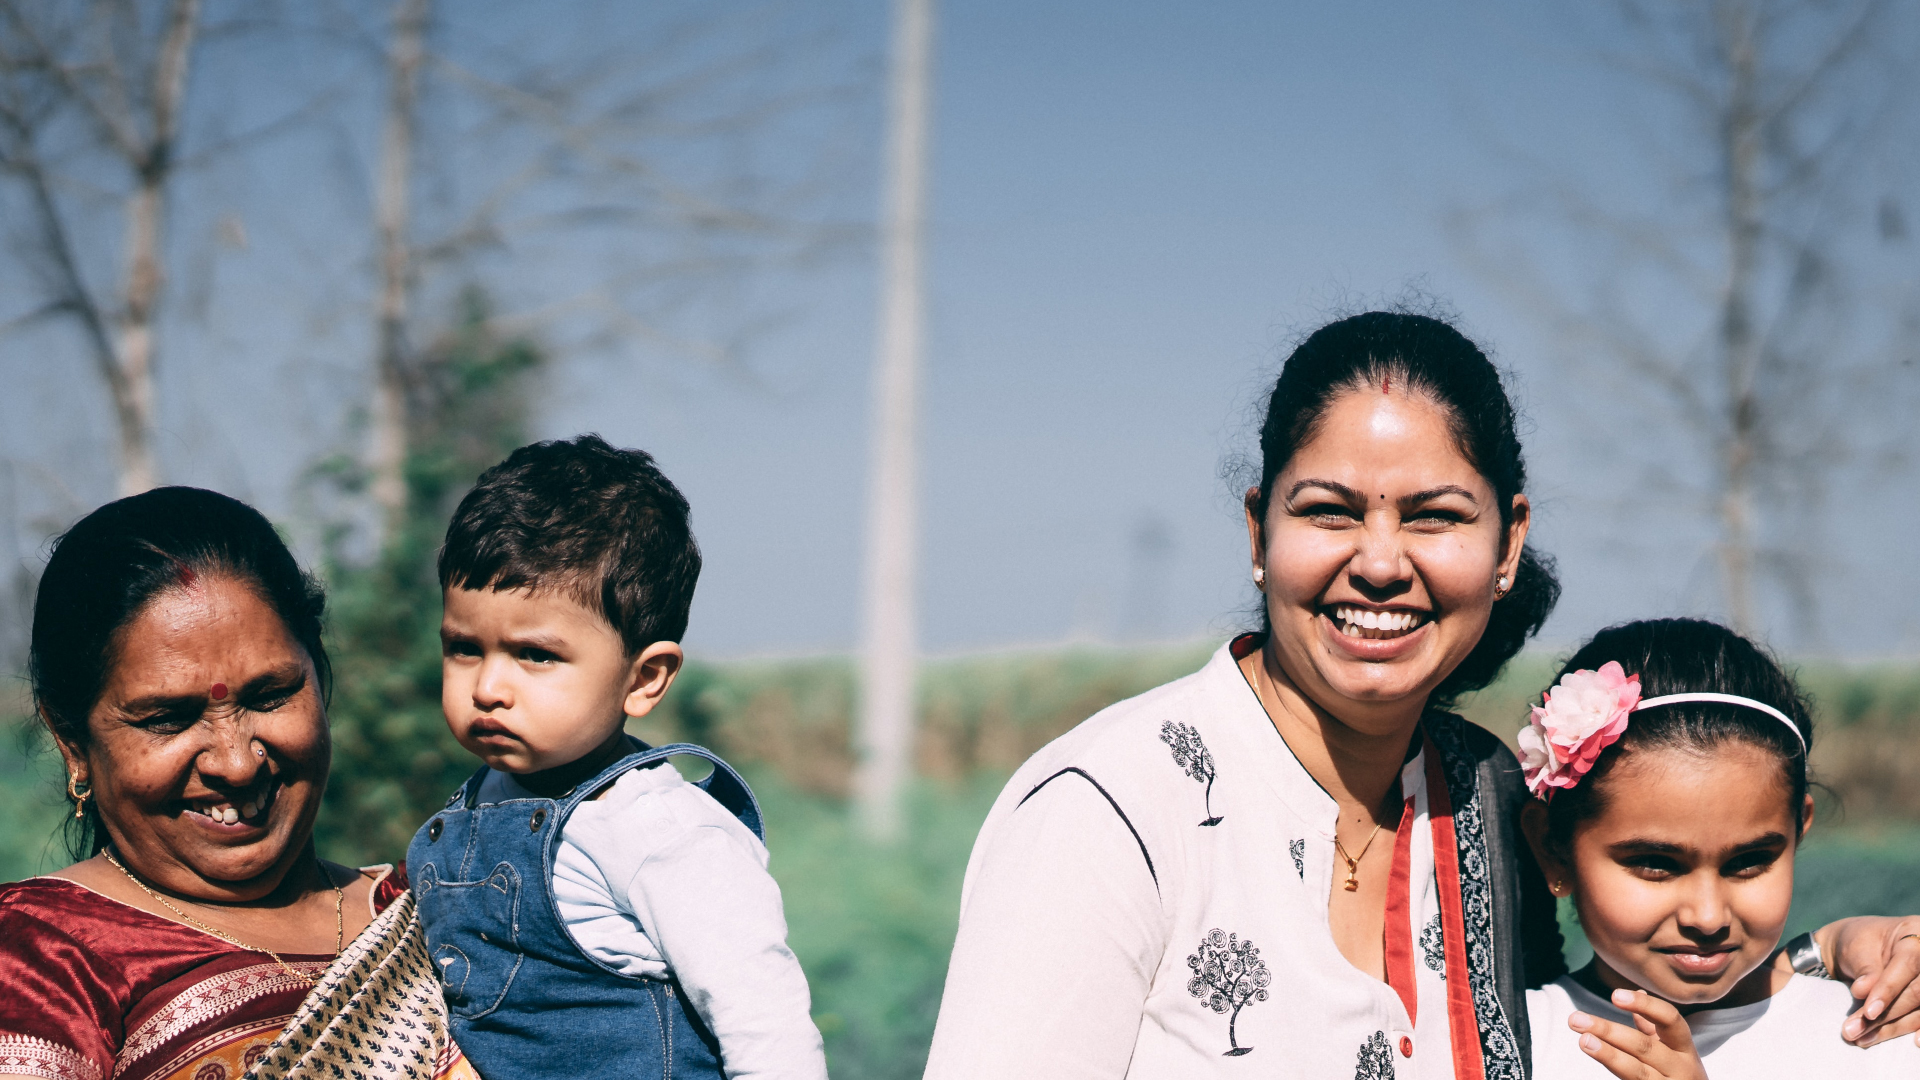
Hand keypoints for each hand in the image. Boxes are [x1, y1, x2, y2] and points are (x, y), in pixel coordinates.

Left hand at [1568, 987, 1706, 1079]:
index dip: (1644, 1005)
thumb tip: (1638, 991)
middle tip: (1576, 1019)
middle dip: (1608, 1031)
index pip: (1670, 1019)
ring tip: (1584, 1040)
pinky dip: (1613, 1073)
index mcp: (1684, 1048)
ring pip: (1635, 1071)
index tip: (1614, 995)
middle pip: (1643, 1046)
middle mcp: (1681, 1068)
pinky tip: (1596, 1064)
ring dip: (1607, 1054)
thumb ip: (1654, 1026)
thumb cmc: (1678, 1073)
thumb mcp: (1674, 1050)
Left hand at [1821, 916, 1919, 1047]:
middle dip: (1886, 1016)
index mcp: (1914, 933)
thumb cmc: (1857, 943)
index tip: (1868, 1012)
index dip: (1888, 990)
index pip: (1907, 964)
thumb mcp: (1855, 949)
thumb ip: (1865, 970)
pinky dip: (1918, 1029)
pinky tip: (1914, 1043)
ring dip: (1894, 1028)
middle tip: (1854, 1031)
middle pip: (1917, 992)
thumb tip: (1865, 992)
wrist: (1858, 947)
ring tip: (1864, 1039)